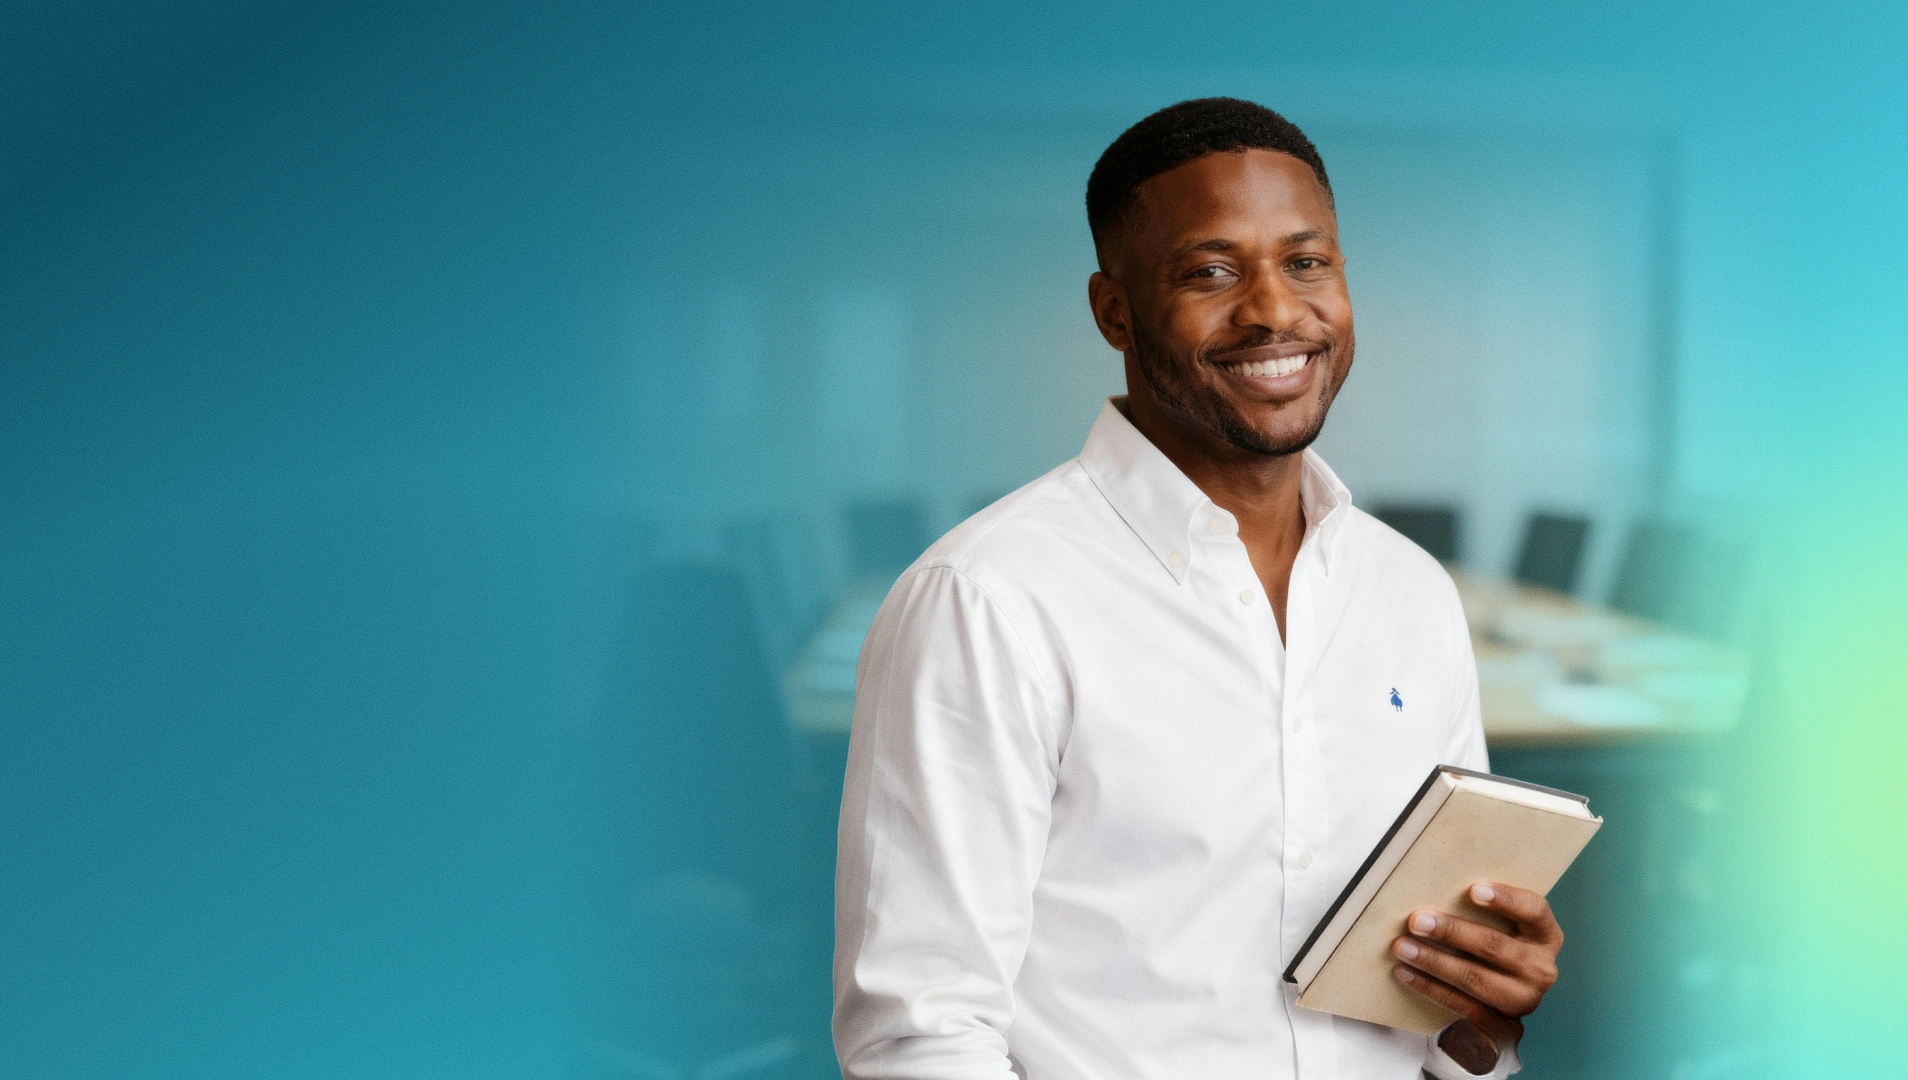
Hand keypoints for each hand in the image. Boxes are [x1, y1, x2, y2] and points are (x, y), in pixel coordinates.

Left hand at [1391, 882, 1561, 1069]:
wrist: (1503, 1001)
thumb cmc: (1497, 947)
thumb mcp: (1505, 927)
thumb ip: (1485, 911)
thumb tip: (1436, 887)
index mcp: (1546, 936)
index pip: (1534, 911)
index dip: (1506, 899)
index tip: (1473, 890)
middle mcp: (1541, 968)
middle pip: (1494, 946)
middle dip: (1451, 932)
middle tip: (1416, 921)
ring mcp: (1524, 998)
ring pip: (1474, 977)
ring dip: (1433, 961)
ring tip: (1402, 947)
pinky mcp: (1502, 1023)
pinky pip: (1460, 1003)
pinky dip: (1429, 986)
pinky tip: (1406, 972)